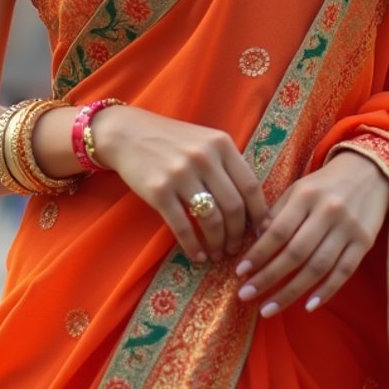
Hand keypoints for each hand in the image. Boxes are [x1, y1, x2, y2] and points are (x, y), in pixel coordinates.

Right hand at [92, 105, 269, 263]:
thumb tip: (252, 205)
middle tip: (235, 248)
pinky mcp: (159, 191)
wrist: (128, 132)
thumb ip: (227, 165)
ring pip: (211, 220)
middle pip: (234, 207)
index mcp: (221, 144)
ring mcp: (180, 174)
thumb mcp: (205, 141)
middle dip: (238, 234)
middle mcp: (204, 157)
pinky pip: (182, 227)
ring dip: (217, 243)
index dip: (259, 214)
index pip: (251, 186)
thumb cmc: (172, 140)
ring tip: (217, 254)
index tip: (260, 232)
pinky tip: (197, 255)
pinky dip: (192, 247)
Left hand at [234, 151, 388, 315]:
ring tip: (269, 308)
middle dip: (268, 278)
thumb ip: (277, 213)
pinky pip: (344, 272)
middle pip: (295, 253)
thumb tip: (255, 242)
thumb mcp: (298, 189)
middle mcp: (328, 211)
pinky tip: (307, 306)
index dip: (258, 254)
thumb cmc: (325, 185)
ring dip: (291, 292)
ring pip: (317, 267)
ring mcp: (348, 228)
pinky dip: (326, 291)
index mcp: (306, 195)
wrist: (370, 171)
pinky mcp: (365, 242)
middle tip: (245, 296)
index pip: (278, 231)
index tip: (240, 273)